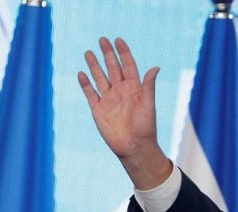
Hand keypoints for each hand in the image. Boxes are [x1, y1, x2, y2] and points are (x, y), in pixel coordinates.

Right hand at [78, 37, 171, 189]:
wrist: (134, 147)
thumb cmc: (146, 127)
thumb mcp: (148, 105)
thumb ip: (148, 86)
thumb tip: (155, 67)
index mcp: (134, 89)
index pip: (128, 66)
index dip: (124, 53)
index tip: (118, 40)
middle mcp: (121, 92)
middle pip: (112, 68)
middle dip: (107, 54)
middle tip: (102, 39)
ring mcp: (109, 100)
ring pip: (100, 78)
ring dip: (94, 65)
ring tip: (88, 52)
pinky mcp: (98, 110)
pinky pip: (90, 94)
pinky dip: (86, 84)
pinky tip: (82, 73)